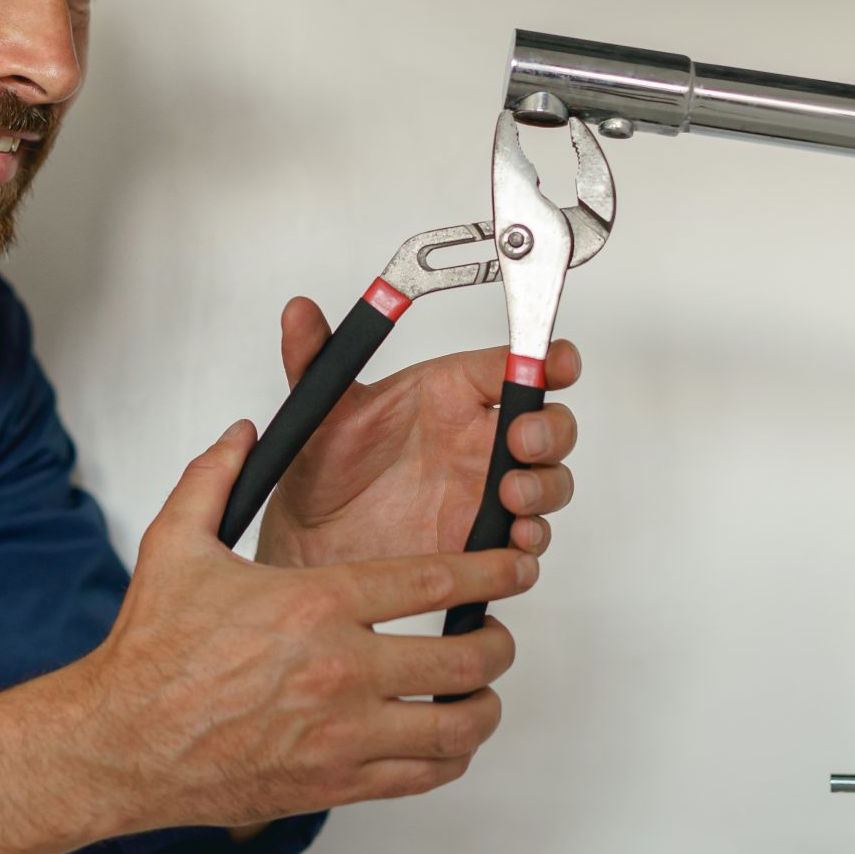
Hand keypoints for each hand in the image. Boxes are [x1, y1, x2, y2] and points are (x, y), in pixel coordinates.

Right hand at [59, 422, 528, 831]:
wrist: (120, 744)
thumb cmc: (149, 651)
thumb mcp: (176, 544)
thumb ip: (216, 478)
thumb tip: (243, 431)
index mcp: (315, 604)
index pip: (435, 584)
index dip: (492, 572)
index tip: (517, 565)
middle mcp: (340, 672)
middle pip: (464, 658)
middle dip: (497, 643)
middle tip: (495, 635)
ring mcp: (342, 735)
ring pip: (456, 726)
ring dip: (482, 705)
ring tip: (478, 691)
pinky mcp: (335, 784)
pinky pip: (423, 775)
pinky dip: (448, 756)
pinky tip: (443, 739)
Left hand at [253, 297, 580, 571]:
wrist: (311, 539)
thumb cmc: (327, 470)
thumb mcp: (319, 411)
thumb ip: (312, 357)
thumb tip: (298, 312)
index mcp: (451, 395)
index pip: (513, 366)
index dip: (546, 359)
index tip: (556, 361)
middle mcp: (478, 441)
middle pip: (549, 422)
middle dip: (550, 428)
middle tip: (522, 439)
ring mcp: (486, 492)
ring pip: (550, 481)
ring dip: (544, 486)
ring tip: (512, 495)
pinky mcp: (484, 541)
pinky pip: (528, 540)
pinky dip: (532, 540)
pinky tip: (515, 539)